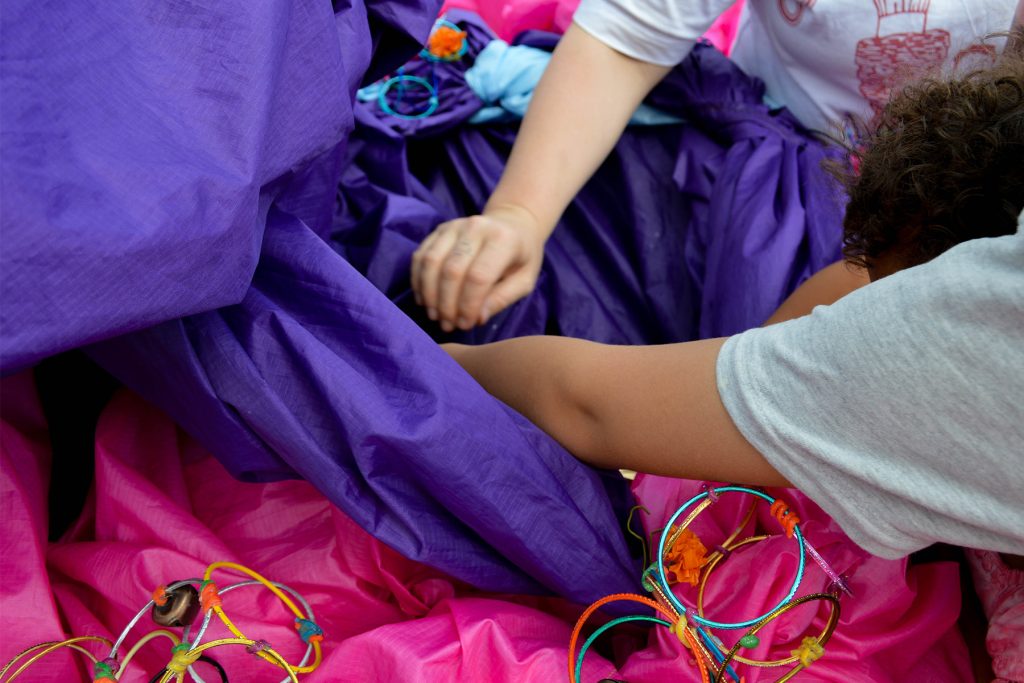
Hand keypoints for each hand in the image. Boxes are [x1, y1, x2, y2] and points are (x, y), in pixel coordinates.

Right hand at [412, 204, 545, 331]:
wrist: (513, 223)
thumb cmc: (521, 257)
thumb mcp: (524, 281)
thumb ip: (502, 299)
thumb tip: (477, 318)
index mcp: (502, 240)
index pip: (478, 277)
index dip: (468, 305)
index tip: (465, 325)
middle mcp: (476, 227)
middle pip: (451, 271)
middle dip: (446, 304)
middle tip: (448, 325)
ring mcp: (454, 226)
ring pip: (431, 262)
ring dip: (429, 294)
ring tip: (435, 316)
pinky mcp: (440, 229)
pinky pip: (421, 256)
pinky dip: (419, 281)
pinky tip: (424, 300)